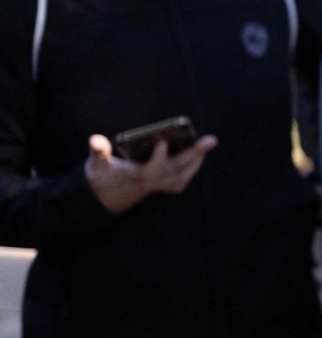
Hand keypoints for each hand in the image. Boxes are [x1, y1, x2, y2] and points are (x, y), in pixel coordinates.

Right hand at [84, 133, 218, 214]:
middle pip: (176, 169)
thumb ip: (98, 152)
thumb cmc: (102, 175)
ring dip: (196, 160)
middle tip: (210, 140)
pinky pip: (182, 180)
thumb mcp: (97, 164)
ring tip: (207, 143)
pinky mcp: (163, 187)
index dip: (158, 157)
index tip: (161, 142)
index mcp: (136, 176)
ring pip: (183, 175)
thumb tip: (95, 140)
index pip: (151, 169)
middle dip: (193, 154)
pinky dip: (191, 168)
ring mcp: (159, 186)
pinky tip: (198, 155)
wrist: (105, 197)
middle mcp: (152, 182)